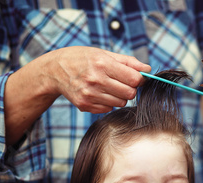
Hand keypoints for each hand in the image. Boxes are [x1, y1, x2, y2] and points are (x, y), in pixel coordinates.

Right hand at [5, 46, 150, 144]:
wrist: (54, 70)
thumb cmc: (82, 59)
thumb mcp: (104, 54)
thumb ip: (128, 62)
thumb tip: (147, 69)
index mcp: (102, 64)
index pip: (134, 79)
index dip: (139, 79)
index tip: (136, 77)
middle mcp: (96, 80)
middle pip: (130, 94)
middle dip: (130, 88)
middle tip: (122, 82)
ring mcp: (90, 95)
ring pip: (120, 102)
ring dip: (119, 96)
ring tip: (108, 86)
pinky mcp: (85, 105)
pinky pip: (108, 108)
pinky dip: (108, 102)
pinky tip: (99, 93)